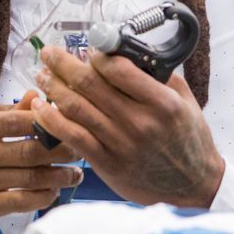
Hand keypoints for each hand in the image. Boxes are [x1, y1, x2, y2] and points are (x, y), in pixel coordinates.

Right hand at [0, 91, 80, 233]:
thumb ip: (3, 110)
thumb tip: (37, 95)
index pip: (19, 120)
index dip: (50, 120)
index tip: (70, 120)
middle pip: (29, 150)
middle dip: (62, 150)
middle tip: (81, 147)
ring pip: (30, 178)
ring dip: (60, 176)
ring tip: (76, 173)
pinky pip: (21, 202)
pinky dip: (43, 197)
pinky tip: (54, 191)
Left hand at [31, 47, 224, 207]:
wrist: (193, 185)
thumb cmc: (189, 139)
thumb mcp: (184, 100)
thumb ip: (158, 74)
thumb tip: (125, 51)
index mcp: (162, 102)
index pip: (118, 69)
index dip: (96, 54)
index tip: (86, 48)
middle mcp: (140, 122)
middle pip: (90, 84)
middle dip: (63, 64)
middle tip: (49, 53)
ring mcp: (121, 144)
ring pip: (76, 108)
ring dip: (53, 87)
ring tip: (41, 75)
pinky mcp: (107, 163)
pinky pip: (72, 137)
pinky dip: (51, 120)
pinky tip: (40, 107)